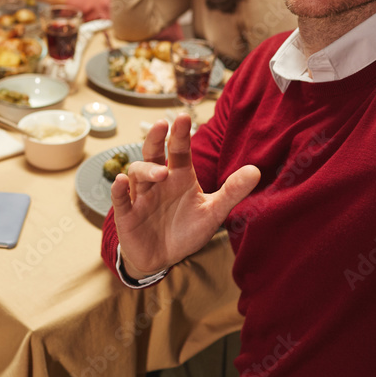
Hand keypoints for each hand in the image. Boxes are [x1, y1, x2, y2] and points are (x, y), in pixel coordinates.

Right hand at [111, 114, 259, 278]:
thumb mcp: (213, 213)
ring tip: (160, 172)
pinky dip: (119, 190)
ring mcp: (141, 196)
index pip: (179, 151)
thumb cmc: (186, 230)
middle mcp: (158, 182)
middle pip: (152, 154)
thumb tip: (256, 170)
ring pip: (137, 174)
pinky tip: (120, 182)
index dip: (180, 135)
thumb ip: (232, 191)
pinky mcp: (127, 215)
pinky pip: (120, 199)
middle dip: (155, 139)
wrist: (162, 258)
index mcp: (179, 177)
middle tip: (161, 124)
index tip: (184, 118)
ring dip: (146, 169)